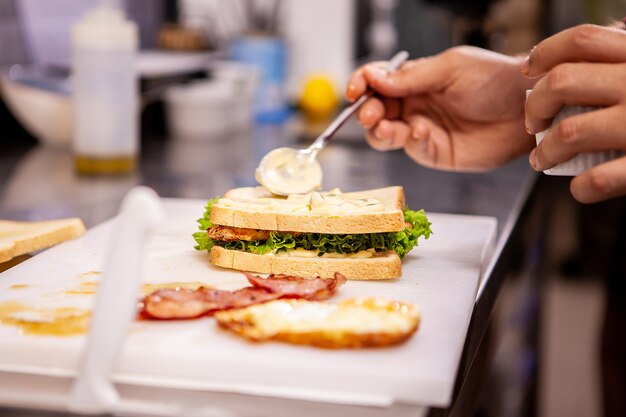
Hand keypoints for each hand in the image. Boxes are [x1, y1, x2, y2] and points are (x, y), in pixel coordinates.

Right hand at [346, 46, 534, 170]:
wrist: (527, 108)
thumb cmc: (494, 79)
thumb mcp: (451, 68)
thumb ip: (412, 77)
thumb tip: (375, 79)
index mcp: (414, 80)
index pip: (376, 81)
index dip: (361, 84)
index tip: (355, 89)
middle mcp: (413, 105)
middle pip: (374, 110)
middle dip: (365, 112)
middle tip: (368, 113)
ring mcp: (421, 129)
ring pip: (384, 134)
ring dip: (378, 131)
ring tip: (384, 126)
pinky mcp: (434, 152)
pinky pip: (411, 149)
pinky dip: (410, 141)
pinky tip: (421, 131)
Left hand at [524, 24, 625, 202]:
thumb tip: (598, 42)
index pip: (581, 41)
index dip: (545, 53)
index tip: (528, 69)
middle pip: (561, 83)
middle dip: (534, 105)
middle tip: (532, 122)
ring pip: (568, 133)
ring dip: (545, 151)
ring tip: (541, 159)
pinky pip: (598, 179)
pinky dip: (580, 186)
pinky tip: (579, 185)